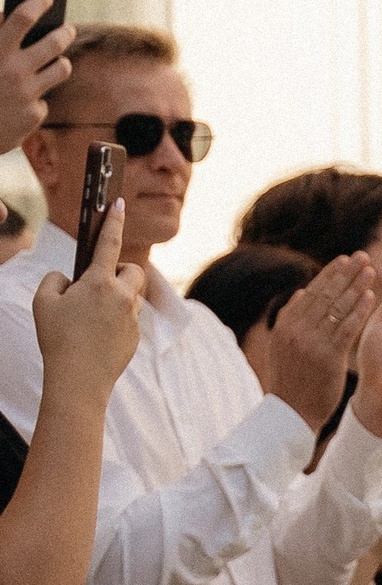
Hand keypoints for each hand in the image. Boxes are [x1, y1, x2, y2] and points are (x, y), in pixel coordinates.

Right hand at [0, 0, 72, 155]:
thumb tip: (4, 16)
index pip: (21, 19)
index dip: (37, 4)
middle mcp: (14, 72)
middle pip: (55, 43)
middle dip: (65, 32)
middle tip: (67, 29)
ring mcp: (27, 95)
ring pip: (61, 69)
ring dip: (60, 63)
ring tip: (56, 62)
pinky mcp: (34, 115)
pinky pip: (44, 99)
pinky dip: (35, 98)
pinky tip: (21, 102)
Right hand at [29, 201, 143, 392]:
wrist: (78, 380)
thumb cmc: (57, 338)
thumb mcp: (43, 302)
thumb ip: (56, 279)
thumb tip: (71, 279)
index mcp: (99, 283)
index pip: (109, 243)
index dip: (113, 220)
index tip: (118, 204)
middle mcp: (122, 297)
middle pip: (133, 271)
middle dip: (120, 271)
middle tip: (99, 283)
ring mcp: (132, 318)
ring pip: (133, 296)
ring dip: (118, 296)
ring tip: (93, 312)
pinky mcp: (136, 337)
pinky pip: (129, 318)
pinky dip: (116, 319)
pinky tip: (96, 334)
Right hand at [265, 253, 380, 430]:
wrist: (290, 414)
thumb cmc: (291, 382)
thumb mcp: (284, 347)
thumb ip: (293, 319)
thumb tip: (302, 292)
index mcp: (286, 324)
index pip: (311, 292)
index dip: (329, 274)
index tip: (344, 259)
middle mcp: (297, 329)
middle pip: (326, 294)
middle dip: (346, 273)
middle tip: (362, 256)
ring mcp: (312, 342)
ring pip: (337, 308)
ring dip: (355, 286)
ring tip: (370, 271)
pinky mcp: (328, 357)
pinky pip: (346, 328)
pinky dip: (358, 311)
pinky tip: (370, 297)